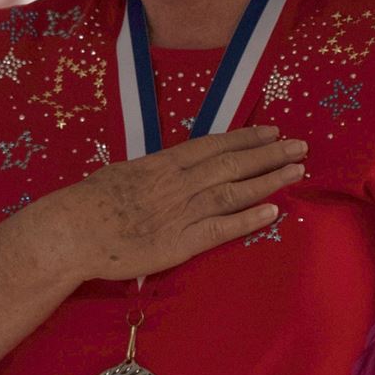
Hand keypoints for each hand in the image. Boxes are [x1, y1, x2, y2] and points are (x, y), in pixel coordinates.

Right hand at [38, 127, 307, 282]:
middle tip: (300, 146)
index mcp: (164, 164)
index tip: (271, 132)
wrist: (73, 231)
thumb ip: (150, 173)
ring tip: (297, 171)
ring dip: (269, 180)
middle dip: (269, 154)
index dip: (246, 139)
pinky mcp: (182, 242)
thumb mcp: (122, 174)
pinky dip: (249, 219)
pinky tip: (273, 210)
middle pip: (233, 164)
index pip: (214, 146)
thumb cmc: (89, 203)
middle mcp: (180, 183)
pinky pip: (222, 228)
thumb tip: (165, 169)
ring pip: (235, 191)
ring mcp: (183, 212)